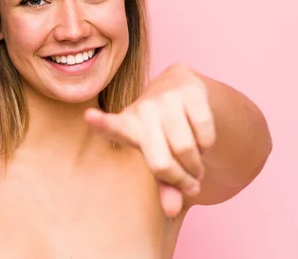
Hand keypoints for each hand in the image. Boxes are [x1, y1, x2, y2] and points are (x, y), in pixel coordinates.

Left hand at [85, 63, 215, 216]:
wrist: (179, 87)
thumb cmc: (161, 130)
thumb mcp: (158, 156)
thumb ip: (165, 184)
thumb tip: (172, 210)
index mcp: (126, 126)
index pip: (111, 126)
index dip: (101, 122)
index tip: (90, 116)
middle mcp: (142, 110)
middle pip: (162, 163)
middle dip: (181, 179)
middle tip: (189, 182)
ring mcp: (165, 98)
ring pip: (187, 149)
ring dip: (197, 165)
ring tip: (194, 162)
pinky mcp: (190, 91)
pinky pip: (205, 134)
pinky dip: (207, 146)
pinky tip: (201, 140)